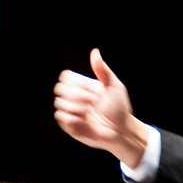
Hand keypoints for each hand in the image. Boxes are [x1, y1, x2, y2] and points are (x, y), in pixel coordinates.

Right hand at [54, 49, 149, 167]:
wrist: (122, 131)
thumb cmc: (120, 109)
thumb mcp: (115, 86)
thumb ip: (103, 70)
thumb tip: (95, 51)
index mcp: (83, 86)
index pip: (65, 77)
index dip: (77, 83)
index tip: (93, 90)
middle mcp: (75, 97)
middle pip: (60, 88)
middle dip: (78, 95)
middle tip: (93, 102)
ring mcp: (71, 111)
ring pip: (60, 103)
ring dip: (78, 107)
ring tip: (90, 113)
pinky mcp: (69, 125)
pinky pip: (62, 117)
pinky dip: (75, 119)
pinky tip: (86, 121)